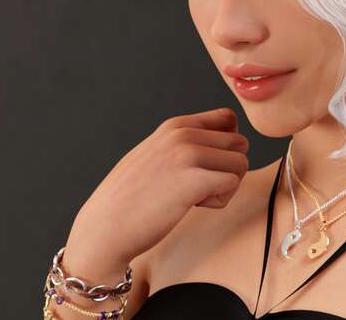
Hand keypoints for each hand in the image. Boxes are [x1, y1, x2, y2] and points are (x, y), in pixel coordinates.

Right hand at [67, 107, 249, 267]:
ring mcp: (187, 154)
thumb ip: (181, 143)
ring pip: (240, 163)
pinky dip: (220, 200)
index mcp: (174, 126)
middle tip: (201, 187)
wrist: (105, 226)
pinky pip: (232, 183)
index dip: (226, 146)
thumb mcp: (154, 154)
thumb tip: (221, 140)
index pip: (228, 119)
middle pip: (239, 143)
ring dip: (225, 186)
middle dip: (228, 168)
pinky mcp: (193, 180)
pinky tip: (194, 206)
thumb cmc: (130, 198)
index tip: (206, 166)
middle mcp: (182, 134)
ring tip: (195, 197)